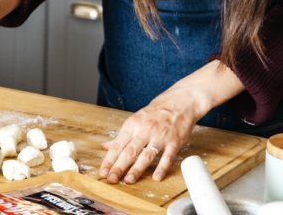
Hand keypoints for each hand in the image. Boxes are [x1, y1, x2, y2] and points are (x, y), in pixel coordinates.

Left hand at [98, 60, 244, 183]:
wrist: (179, 101)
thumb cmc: (156, 112)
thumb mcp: (136, 120)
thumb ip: (122, 136)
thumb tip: (106, 147)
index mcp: (133, 125)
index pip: (118, 145)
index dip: (109, 160)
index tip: (103, 172)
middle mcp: (145, 130)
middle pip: (129, 151)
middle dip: (119, 167)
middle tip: (111, 179)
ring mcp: (160, 136)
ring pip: (146, 155)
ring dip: (136, 169)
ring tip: (128, 181)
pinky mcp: (174, 141)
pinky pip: (167, 156)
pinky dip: (162, 167)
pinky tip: (156, 177)